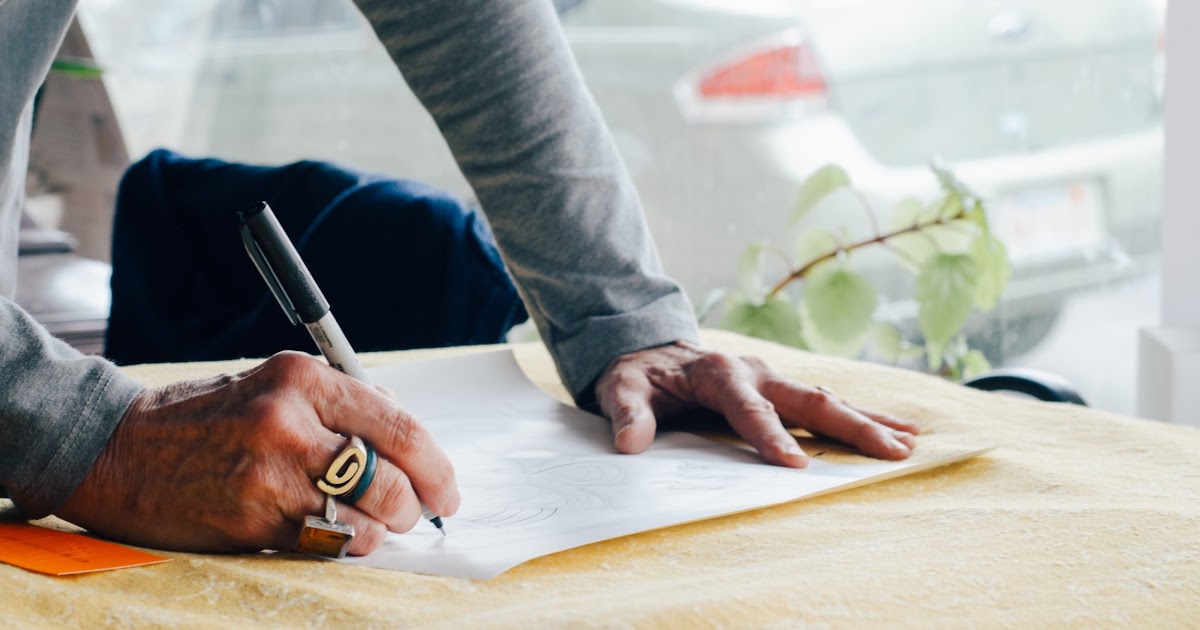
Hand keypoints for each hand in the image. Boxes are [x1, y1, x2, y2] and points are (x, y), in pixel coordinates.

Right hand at [57, 352, 458, 554]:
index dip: (436, 465)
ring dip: (381, 529)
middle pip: (391, 477)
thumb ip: (341, 403)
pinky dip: (346, 544)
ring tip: (373, 523)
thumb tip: (405, 433)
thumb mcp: (273, 385)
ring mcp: (270, 475)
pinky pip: (327, 543)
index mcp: (303, 379)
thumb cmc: (205, 416)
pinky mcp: (252, 519)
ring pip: (365, 518)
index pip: (398, 424)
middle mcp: (290, 422)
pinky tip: (338, 534)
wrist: (117, 450)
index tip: (447, 487)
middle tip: (415, 512)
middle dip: (416, 505)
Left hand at [594, 342, 919, 466]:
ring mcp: (771, 379)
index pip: (750, 409)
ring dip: (867, 421)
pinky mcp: (779, 389)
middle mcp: (754, 371)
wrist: (646, 350)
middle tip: (891, 450)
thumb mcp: (620, 388)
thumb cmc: (636, 374)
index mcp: (719, 373)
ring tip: (909, 442)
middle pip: (808, 400)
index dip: (771, 436)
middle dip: (851, 426)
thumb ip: (626, 413)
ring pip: (826, 400)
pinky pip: (824, 403)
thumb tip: (630, 443)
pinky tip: (896, 429)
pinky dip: (861, 415)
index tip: (795, 465)